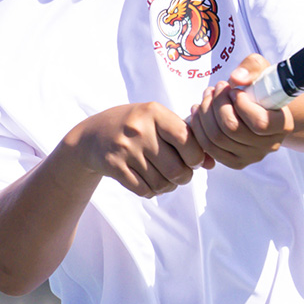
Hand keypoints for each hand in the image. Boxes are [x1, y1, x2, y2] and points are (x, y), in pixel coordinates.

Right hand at [66, 102, 206, 196]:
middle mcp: (139, 128)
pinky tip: (148, 182)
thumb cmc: (135, 127)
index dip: (196, 156)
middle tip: (181, 174)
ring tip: (164, 178)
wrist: (91, 136)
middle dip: (184, 177)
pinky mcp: (113, 165)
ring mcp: (124, 148)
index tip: (193, 160)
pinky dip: (151, 191)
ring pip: (161, 183)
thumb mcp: (157, 121)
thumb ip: (185, 137)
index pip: (186, 139)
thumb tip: (212, 163)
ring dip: (168, 186)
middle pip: (176, 168)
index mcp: (154, 112)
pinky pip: (143, 190)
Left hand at [188, 54, 293, 168]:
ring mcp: (252, 157)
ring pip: (217, 139)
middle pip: (232, 129)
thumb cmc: (262, 88)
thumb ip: (252, 67)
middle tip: (217, 88)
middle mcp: (270, 145)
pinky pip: (209, 149)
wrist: (262, 108)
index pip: (259, 122)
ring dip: (205, 113)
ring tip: (207, 96)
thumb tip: (236, 78)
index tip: (235, 90)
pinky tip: (198, 112)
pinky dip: (199, 129)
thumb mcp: (262, 69)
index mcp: (282, 124)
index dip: (241, 104)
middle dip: (217, 104)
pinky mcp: (235, 162)